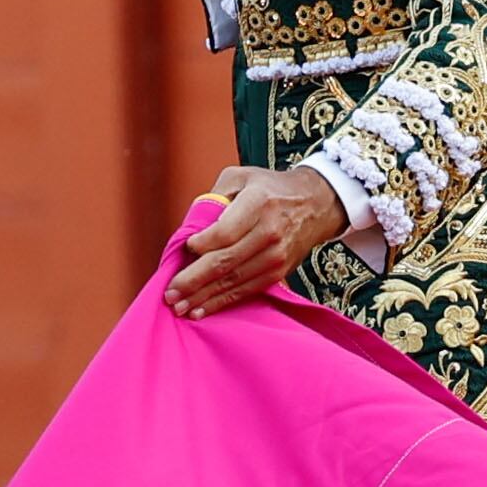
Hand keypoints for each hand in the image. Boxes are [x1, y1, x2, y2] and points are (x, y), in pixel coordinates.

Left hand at [165, 164, 348, 318]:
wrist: (316, 204)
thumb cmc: (269, 189)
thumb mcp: (241, 177)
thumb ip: (214, 197)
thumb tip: (190, 227)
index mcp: (258, 203)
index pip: (226, 231)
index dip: (202, 244)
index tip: (185, 249)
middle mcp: (269, 231)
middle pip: (226, 261)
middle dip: (194, 280)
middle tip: (170, 293)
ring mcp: (276, 255)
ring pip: (234, 280)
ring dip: (204, 297)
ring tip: (179, 307)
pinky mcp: (279, 272)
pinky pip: (246, 290)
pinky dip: (222, 302)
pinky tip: (201, 309)